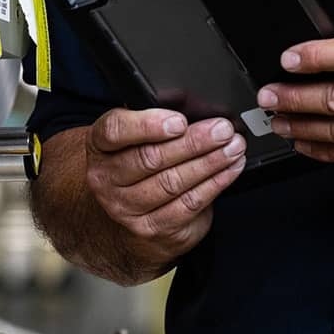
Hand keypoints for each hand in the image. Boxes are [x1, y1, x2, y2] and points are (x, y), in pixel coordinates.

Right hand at [83, 107, 248, 255]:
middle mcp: (107, 179)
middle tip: (222, 130)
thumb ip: (154, 121)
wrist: (124, 218)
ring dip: (210, 163)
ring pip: (173, 183)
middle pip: (151, 158)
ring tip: (233, 147)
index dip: (148, 125)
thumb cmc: (136, 165)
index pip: (115, 131)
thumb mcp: (134, 137)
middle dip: (193, 142)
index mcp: (100, 146)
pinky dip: (215, 184)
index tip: (179, 121)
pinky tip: (229, 169)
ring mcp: (127, 208)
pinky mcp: (152, 228)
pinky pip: (188, 204)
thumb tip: (196, 105)